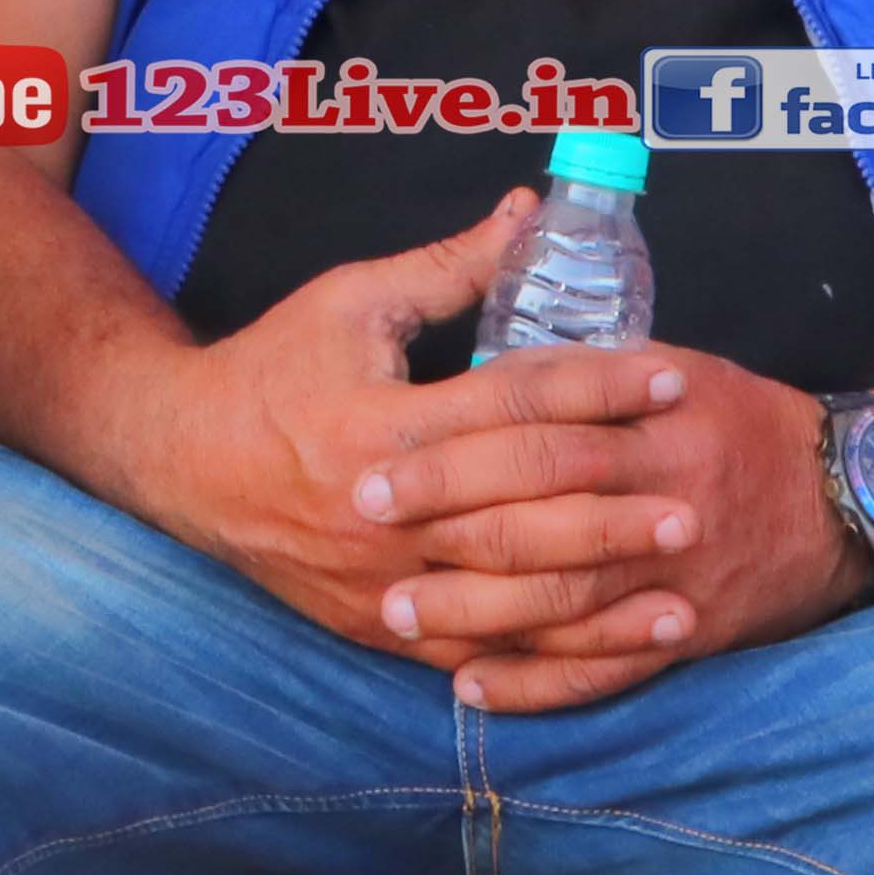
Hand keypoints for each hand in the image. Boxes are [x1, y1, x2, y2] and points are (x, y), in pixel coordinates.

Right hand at [96, 198, 650, 669]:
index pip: (515, 403)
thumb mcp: (350, 302)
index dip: (599, 386)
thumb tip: (529, 213)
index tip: (669, 377)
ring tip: (679, 586)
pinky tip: (608, 651)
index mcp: (383, 425)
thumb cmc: (270, 368)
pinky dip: (547, 661)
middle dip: (616, 505)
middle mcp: (385, 510)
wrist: (180, 459)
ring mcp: (381, 580)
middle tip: (694, 496)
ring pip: (510, 598)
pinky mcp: (379, 626)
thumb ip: (449, 267)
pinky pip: (478, 651)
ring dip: (603, 597)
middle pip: (523, 510)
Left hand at [356, 346, 865, 713]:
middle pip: (541, 511)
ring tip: (395, 610)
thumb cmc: (738, 420)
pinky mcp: (688, 633)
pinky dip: (534, 683)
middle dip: (446, 521)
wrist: (842, 496)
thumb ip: (578, 374)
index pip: (538, 427)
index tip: (377, 459)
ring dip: (472, 609)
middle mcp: (666, 495)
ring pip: (563, 597)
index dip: (452, 447)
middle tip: (364, 525)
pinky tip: (468, 686)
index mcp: (656, 417)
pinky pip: (602, 669)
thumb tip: (479, 373)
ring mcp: (677, 574)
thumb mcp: (668, 367)